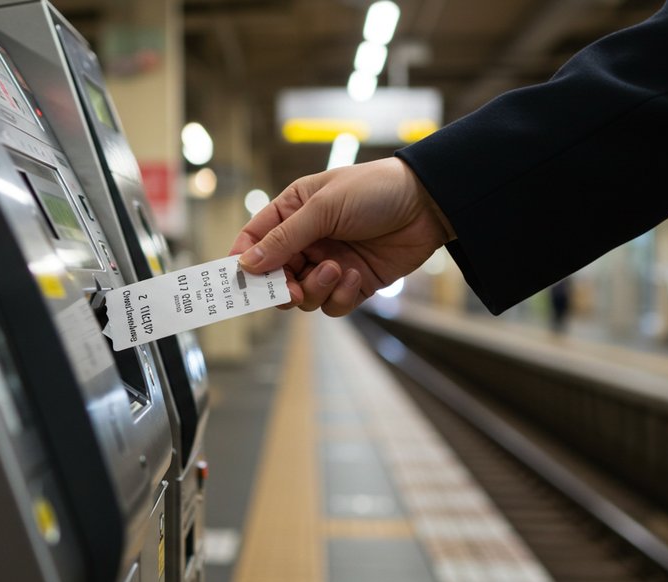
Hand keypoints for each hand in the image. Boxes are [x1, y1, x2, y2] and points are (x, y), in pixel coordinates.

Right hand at [229, 157, 454, 315]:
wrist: (429, 203)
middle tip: (291, 288)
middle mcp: (308, 241)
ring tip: (338, 269)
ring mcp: (330, 264)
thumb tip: (246, 264)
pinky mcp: (354, 284)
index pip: (255, 240)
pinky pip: (333, 304)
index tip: (238, 280)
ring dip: (316, 288)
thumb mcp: (324, 208)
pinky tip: (356, 276)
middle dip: (280, 286)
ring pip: (303, 295)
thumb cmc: (374, 191)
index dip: (243, 261)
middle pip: (275, 277)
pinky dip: (340, 296)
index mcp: (293, 213)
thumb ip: (284, 238)